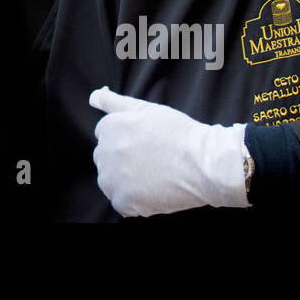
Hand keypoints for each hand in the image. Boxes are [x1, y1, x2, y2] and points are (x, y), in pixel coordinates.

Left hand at [89, 87, 248, 216]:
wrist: (206, 163)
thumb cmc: (180, 134)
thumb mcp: (146, 109)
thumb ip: (114, 102)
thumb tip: (94, 97)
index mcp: (110, 127)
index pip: (104, 134)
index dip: (125, 138)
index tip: (143, 143)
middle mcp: (107, 152)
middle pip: (104, 158)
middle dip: (121, 159)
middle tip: (150, 159)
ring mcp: (115, 179)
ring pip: (109, 181)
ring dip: (124, 181)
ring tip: (152, 175)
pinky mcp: (125, 201)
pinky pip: (121, 203)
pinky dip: (134, 201)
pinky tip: (153, 190)